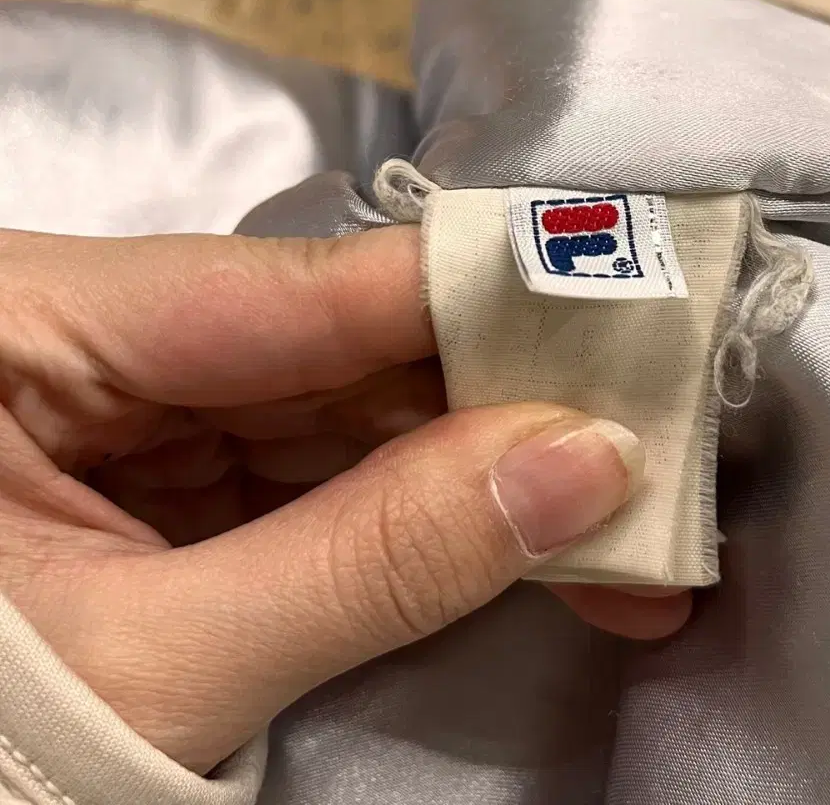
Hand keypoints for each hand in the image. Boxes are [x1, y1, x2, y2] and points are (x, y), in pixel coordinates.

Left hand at [0, 227, 689, 773]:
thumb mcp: (157, 668)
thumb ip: (374, 558)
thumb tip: (586, 462)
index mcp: (26, 321)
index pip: (296, 283)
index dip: (475, 297)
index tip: (626, 313)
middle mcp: (90, 336)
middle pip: (340, 344)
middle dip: (499, 414)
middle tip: (646, 457)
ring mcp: (133, 409)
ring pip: (346, 412)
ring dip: (479, 476)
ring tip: (614, 534)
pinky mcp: (167, 476)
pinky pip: (317, 470)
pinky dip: (418, 515)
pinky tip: (520, 546)